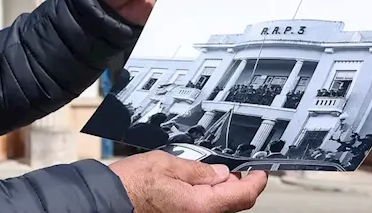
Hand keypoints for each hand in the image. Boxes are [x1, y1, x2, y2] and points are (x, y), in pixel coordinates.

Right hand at [110, 151, 266, 212]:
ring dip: (221, 191)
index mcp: (200, 206)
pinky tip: (199, 185)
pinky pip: (204, 210)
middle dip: (238, 185)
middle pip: (232, 203)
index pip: (242, 196)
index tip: (262, 172)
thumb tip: (222, 173)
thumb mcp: (168, 163)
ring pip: (218, 207)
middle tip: (236, 167)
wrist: (110, 200)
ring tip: (213, 173)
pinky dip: (208, 197)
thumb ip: (199, 170)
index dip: (256, 182)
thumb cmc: (132, 184)